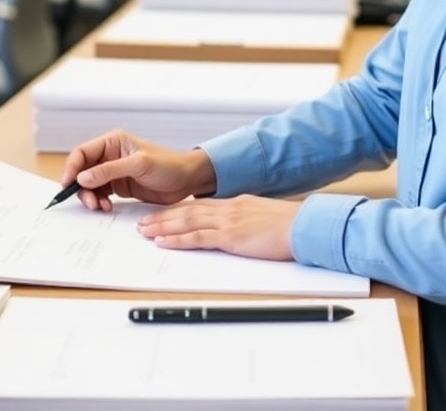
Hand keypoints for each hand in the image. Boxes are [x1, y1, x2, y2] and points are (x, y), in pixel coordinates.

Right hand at [61, 130, 215, 211]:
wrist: (186, 180)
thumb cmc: (168, 165)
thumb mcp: (139, 164)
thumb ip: (110, 170)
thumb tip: (82, 177)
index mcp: (114, 142)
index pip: (83, 153)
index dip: (72, 168)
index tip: (68, 185)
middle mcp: (110, 155)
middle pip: (82, 171)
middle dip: (81, 187)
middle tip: (89, 202)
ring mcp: (114, 171)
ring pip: (89, 185)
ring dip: (90, 197)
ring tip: (99, 207)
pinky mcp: (119, 186)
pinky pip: (100, 194)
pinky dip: (99, 202)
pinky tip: (106, 208)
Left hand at [137, 195, 299, 261]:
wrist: (303, 225)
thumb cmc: (289, 226)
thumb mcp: (263, 218)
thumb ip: (247, 221)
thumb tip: (238, 230)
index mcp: (236, 203)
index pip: (199, 205)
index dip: (177, 210)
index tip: (161, 214)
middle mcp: (228, 208)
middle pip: (187, 211)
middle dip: (162, 217)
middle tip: (142, 222)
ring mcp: (228, 221)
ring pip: (186, 221)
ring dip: (162, 226)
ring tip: (144, 231)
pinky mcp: (231, 236)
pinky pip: (197, 237)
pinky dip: (177, 240)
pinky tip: (163, 242)